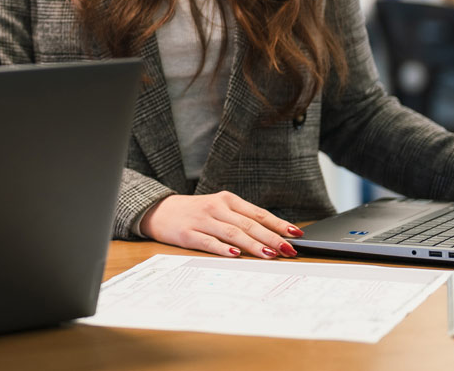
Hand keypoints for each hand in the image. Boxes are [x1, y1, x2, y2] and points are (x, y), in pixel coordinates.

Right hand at [141, 191, 303, 258]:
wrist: (158, 210)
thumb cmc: (195, 213)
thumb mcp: (218, 209)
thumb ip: (241, 220)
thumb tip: (272, 237)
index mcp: (227, 200)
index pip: (258, 213)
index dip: (278, 224)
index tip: (296, 234)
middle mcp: (216, 208)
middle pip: (249, 224)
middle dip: (272, 238)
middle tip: (289, 250)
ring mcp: (202, 220)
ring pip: (233, 233)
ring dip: (253, 245)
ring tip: (269, 254)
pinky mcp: (187, 234)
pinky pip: (208, 242)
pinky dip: (223, 248)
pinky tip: (235, 254)